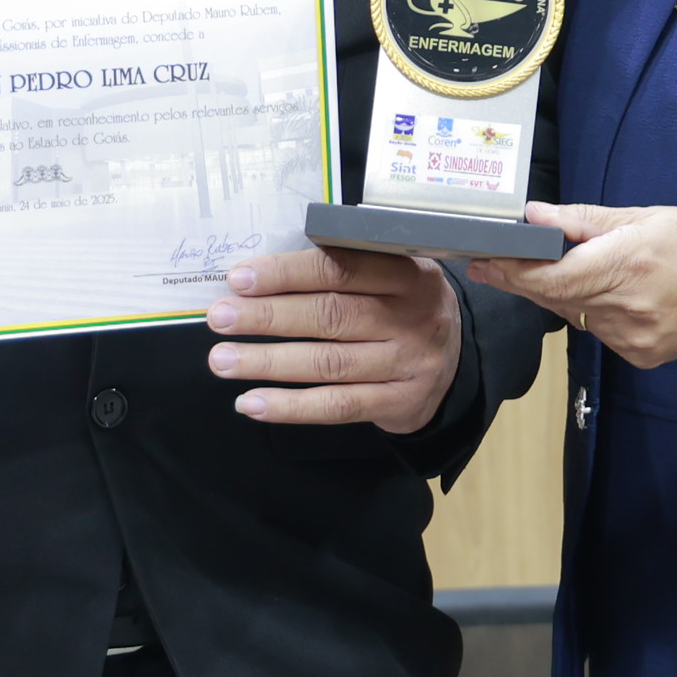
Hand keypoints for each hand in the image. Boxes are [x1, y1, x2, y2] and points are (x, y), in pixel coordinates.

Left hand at [207, 243, 461, 432]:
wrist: (456, 364)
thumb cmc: (403, 310)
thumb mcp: (394, 276)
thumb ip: (344, 270)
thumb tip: (260, 276)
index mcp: (408, 273)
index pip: (341, 269)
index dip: (288, 273)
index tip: (240, 278)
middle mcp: (411, 317)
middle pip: (331, 316)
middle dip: (268, 316)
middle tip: (219, 317)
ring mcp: (407, 363)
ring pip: (329, 364)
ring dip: (269, 362)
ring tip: (223, 360)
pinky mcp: (398, 403)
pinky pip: (337, 406)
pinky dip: (291, 407)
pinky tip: (251, 403)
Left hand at [466, 203, 676, 369]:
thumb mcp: (646, 217)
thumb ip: (585, 221)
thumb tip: (534, 216)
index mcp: (628, 265)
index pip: (550, 276)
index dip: (511, 270)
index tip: (483, 259)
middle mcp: (627, 309)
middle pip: (553, 298)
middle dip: (522, 279)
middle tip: (493, 261)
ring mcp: (633, 340)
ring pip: (574, 314)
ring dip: (563, 293)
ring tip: (579, 268)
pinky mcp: (638, 358)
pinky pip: (597, 330)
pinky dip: (593, 310)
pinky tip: (616, 293)